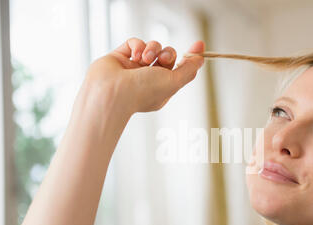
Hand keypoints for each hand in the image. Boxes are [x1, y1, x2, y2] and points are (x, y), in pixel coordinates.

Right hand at [80, 37, 204, 117]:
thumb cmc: (142, 92)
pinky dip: (138, 45)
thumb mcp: (174, 82)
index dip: (189, 57)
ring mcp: (134, 68)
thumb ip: (189, 69)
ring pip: (152, 47)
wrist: (111, 92)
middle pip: (167, 56)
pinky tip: (135, 55)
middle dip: (168, 54)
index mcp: (162, 89)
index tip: (199, 45)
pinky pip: (135, 43)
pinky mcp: (120, 57)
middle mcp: (148, 79)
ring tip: (146, 59)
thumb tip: (201, 58)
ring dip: (153, 49)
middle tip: (163, 59)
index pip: (179, 70)